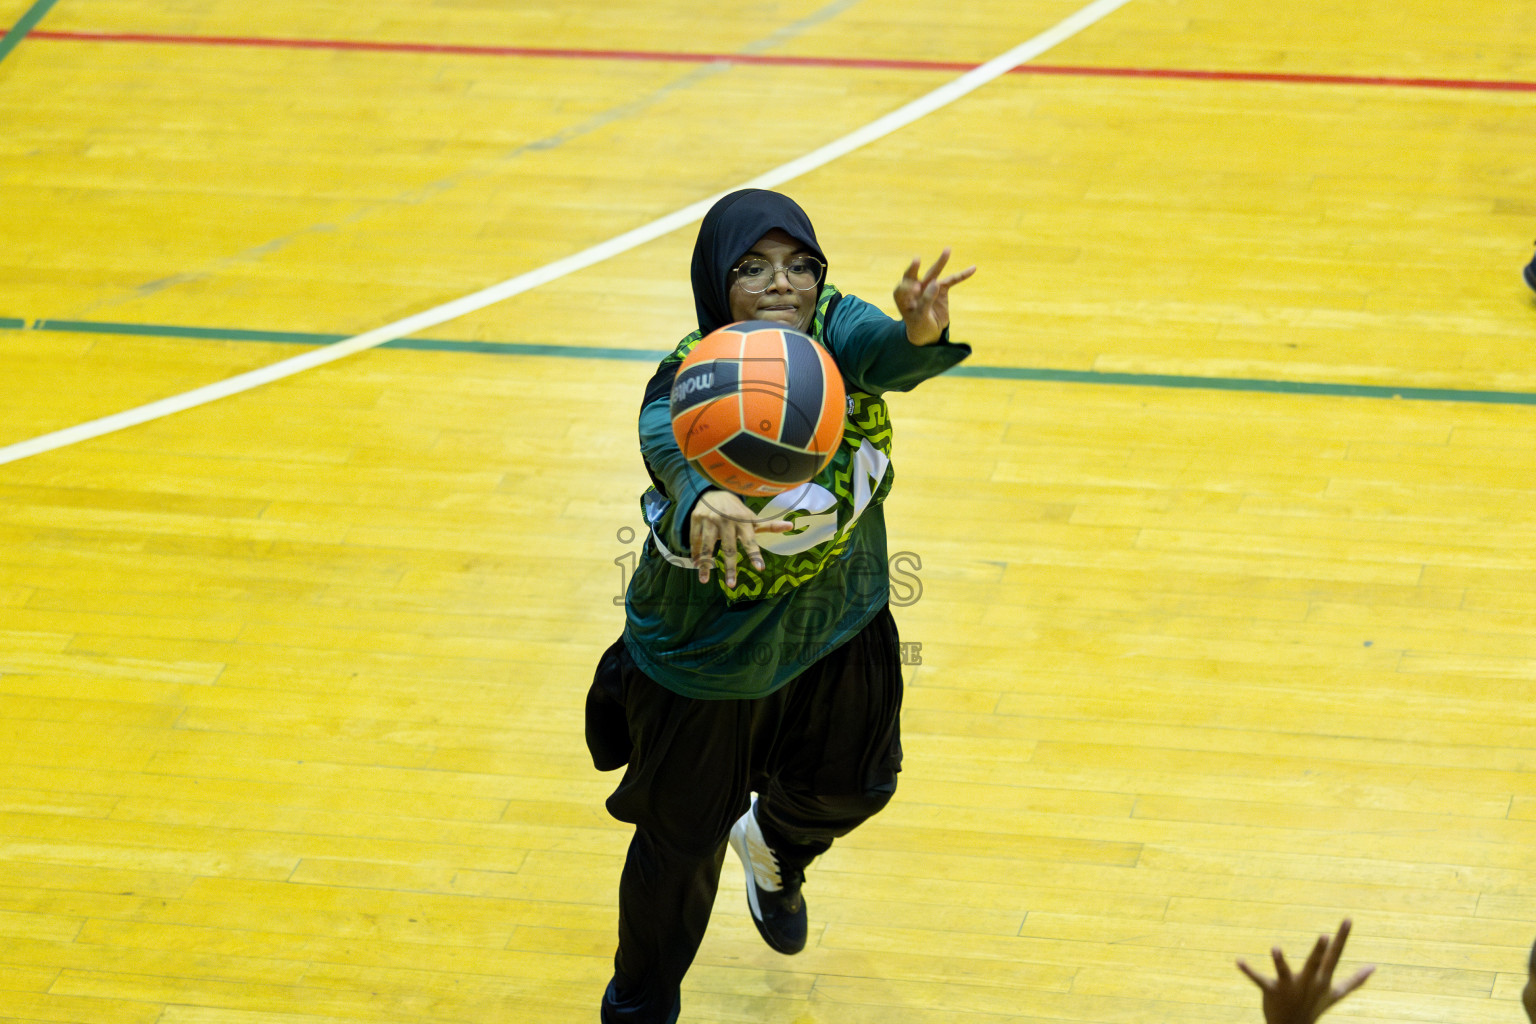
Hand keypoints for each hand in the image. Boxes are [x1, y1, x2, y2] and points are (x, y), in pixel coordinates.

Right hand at [688, 489, 791, 586]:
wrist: (714, 492)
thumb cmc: (737, 511)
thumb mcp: (752, 517)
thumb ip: (769, 525)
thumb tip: (791, 526)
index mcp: (743, 521)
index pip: (750, 541)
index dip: (755, 554)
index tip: (760, 569)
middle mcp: (727, 520)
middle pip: (728, 548)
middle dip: (730, 567)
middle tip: (731, 585)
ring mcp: (710, 519)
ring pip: (707, 545)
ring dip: (705, 564)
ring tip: (704, 580)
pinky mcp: (696, 519)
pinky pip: (695, 539)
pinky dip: (695, 553)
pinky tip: (696, 565)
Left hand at [894, 248, 976, 345]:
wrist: (928, 332)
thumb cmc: (919, 325)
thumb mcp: (920, 317)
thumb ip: (926, 301)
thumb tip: (936, 283)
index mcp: (902, 296)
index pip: (902, 287)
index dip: (907, 288)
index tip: (915, 290)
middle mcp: (914, 288)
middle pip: (914, 275)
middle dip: (915, 267)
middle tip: (916, 260)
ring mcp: (928, 286)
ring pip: (933, 273)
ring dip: (941, 262)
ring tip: (947, 249)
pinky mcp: (941, 289)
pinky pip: (952, 280)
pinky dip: (962, 275)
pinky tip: (972, 269)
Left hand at [1238, 919, 1374, 1023]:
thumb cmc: (1315, 1007)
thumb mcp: (1336, 994)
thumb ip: (1355, 981)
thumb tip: (1374, 968)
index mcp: (1322, 979)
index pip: (1335, 955)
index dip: (1342, 937)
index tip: (1347, 919)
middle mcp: (1308, 982)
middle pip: (1315, 963)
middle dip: (1319, 951)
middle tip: (1325, 935)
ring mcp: (1290, 987)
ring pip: (1285, 971)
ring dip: (1279, 960)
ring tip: (1275, 948)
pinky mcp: (1272, 991)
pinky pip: (1259, 980)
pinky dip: (1249, 971)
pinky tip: (1238, 961)